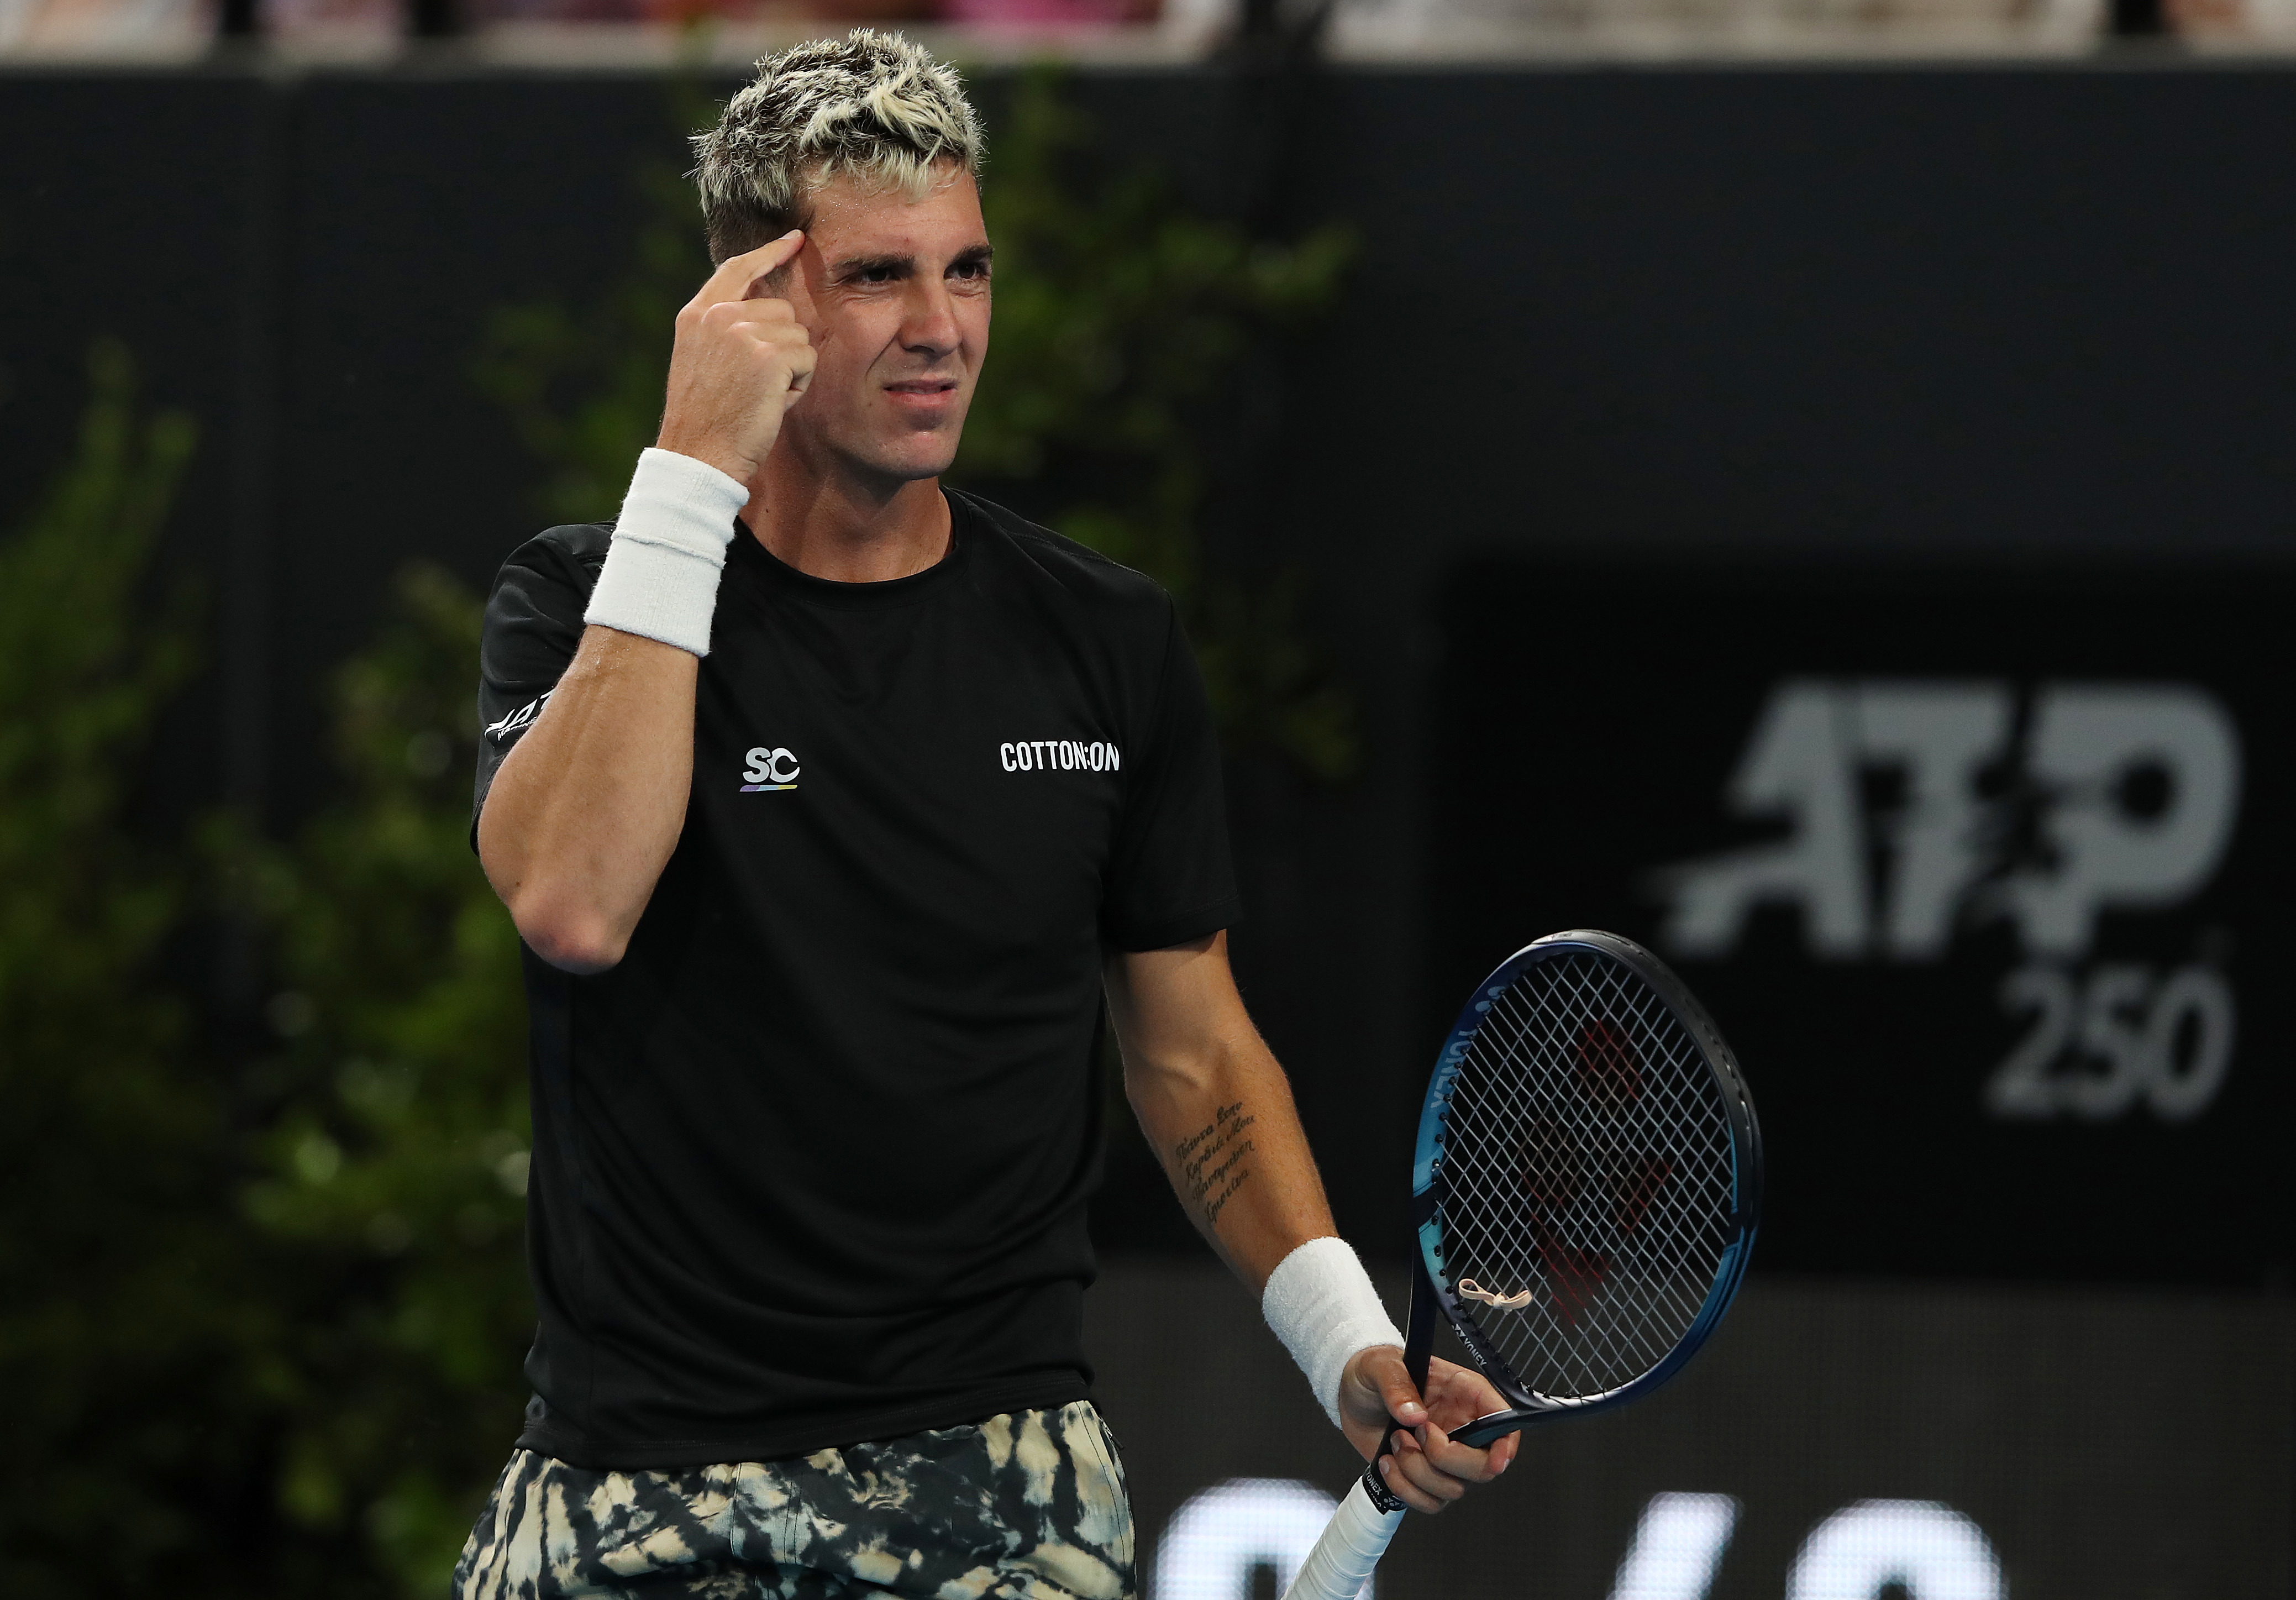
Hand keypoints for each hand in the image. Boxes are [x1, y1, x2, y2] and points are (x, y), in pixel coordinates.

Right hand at [656, 231, 816, 482]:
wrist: (699, 454)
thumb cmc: (708, 419)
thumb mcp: (705, 361)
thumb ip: (728, 330)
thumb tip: (772, 310)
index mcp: (697, 315)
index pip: (738, 269)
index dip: (770, 253)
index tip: (795, 239)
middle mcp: (718, 316)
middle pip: (782, 309)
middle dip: (782, 347)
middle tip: (756, 384)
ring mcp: (742, 332)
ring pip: (799, 336)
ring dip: (791, 368)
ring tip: (761, 395)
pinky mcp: (768, 355)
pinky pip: (807, 359)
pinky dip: (799, 385)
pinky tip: (772, 403)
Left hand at [1337, 1347, 1518, 1513]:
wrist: (1350, 1393)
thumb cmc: (1375, 1371)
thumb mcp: (1381, 1365)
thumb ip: (1397, 1385)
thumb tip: (1414, 1414)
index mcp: (1465, 1393)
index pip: (1503, 1421)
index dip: (1506, 1445)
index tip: (1496, 1459)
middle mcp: (1463, 1428)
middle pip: (1483, 1468)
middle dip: (1446, 1459)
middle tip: (1417, 1434)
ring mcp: (1446, 1457)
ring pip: (1453, 1488)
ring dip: (1417, 1471)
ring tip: (1395, 1441)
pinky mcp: (1426, 1477)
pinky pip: (1429, 1502)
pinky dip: (1405, 1489)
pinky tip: (1388, 1463)